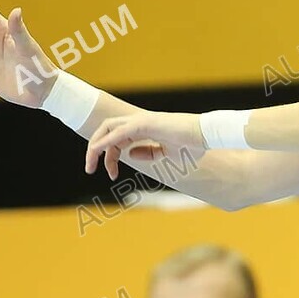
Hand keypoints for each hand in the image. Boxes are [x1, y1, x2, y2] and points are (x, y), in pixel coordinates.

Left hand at [86, 112, 203, 178]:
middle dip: (95, 149)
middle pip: (108, 131)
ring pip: (108, 128)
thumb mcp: (168, 155)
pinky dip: (106, 142)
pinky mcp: (145, 123)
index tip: (112, 176)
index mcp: (145, 130)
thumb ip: (149, 154)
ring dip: (95, 145)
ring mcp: (141, 121)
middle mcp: (140, 123)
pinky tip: (97, 151)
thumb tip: (130, 154)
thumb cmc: (194, 145)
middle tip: (90, 169)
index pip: (118, 139)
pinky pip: (119, 133)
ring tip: (90, 164)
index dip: (110, 158)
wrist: (208, 135)